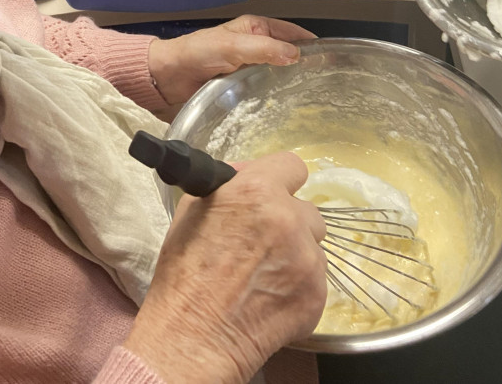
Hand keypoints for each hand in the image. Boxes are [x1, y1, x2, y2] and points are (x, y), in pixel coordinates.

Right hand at [124, 152, 326, 383]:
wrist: (192, 335)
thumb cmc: (184, 272)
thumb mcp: (193, 209)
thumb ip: (229, 186)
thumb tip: (246, 176)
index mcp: (257, 191)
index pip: (292, 165)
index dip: (280, 180)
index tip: (272, 193)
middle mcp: (289, 219)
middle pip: (308, 210)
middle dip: (289, 222)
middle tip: (263, 242)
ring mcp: (308, 260)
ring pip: (313, 247)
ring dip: (296, 255)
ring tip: (263, 275)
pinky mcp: (317, 296)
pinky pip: (314, 281)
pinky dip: (296, 287)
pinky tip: (269, 298)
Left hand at [148, 16, 314, 106]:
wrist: (168, 78)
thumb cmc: (195, 53)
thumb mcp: (231, 46)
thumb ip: (262, 48)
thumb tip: (295, 54)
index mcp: (255, 28)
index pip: (292, 33)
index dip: (311, 43)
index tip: (331, 56)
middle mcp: (256, 47)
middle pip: (289, 55)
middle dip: (306, 65)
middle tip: (328, 82)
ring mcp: (251, 69)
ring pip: (280, 75)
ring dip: (293, 84)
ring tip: (315, 99)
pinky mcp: (244, 89)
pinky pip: (266, 92)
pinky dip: (278, 98)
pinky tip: (289, 110)